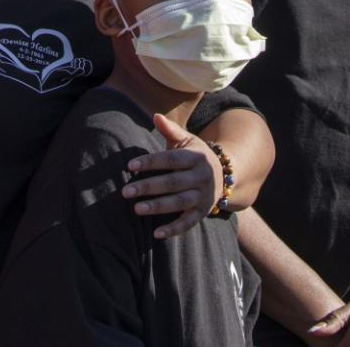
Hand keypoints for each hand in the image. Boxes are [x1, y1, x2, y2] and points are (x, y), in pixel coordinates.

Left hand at [120, 113, 220, 239]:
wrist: (224, 174)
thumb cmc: (195, 155)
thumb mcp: (187, 140)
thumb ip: (170, 130)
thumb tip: (155, 116)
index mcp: (196, 157)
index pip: (171, 160)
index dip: (151, 162)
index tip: (130, 166)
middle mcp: (201, 177)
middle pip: (172, 183)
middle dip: (148, 187)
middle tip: (125, 191)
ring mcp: (203, 196)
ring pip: (179, 203)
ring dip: (158, 207)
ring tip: (137, 209)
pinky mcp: (203, 212)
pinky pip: (188, 223)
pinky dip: (174, 229)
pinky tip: (156, 233)